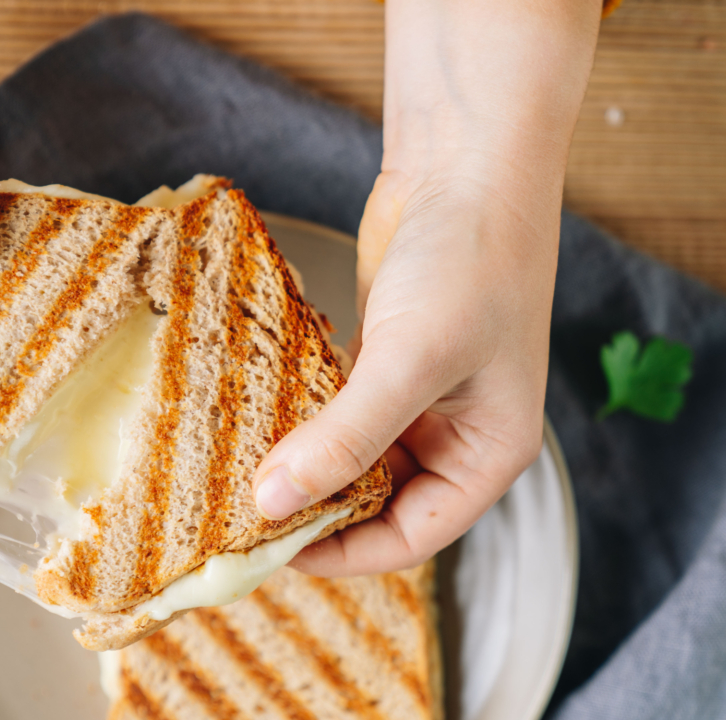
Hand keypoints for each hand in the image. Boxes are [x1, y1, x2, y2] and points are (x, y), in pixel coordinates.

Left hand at [255, 0, 600, 574]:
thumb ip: (345, 437)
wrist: (467, 160)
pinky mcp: (384, 361)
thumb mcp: (411, 358)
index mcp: (487, 456)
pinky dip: (302, 421)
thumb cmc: (468, 260)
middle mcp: (456, 437)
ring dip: (303, 465)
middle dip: (316, 511)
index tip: (270, 548)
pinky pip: (337, 413)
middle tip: (241, 515)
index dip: (343, 552)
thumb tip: (272, 503)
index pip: (410, 538)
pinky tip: (255, 421)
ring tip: (237, 472)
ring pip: (352, 459)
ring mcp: (419, 398)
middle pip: (377, 504)